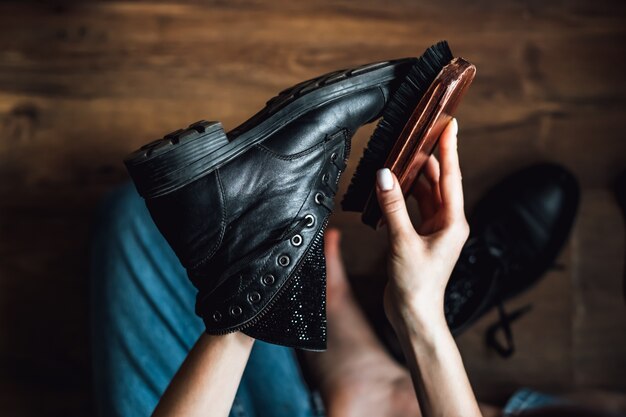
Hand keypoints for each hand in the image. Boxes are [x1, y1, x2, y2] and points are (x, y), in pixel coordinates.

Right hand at [375, 118, 468, 332]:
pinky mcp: (418, 238)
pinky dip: (403, 196)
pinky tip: (393, 186)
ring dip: (414, 177)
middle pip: (439, 183)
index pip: (451, 177)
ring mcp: (433, 231)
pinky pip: (413, 209)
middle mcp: (447, 224)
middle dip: (430, 159)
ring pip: (425, 195)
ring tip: (404, 155)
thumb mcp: (402, 241)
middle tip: (422, 134)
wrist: (414, 315)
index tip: (450, 126)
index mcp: (453, 223)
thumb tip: (385, 176)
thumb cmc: (417, 285)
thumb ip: (393, 206)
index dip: (450, 150)